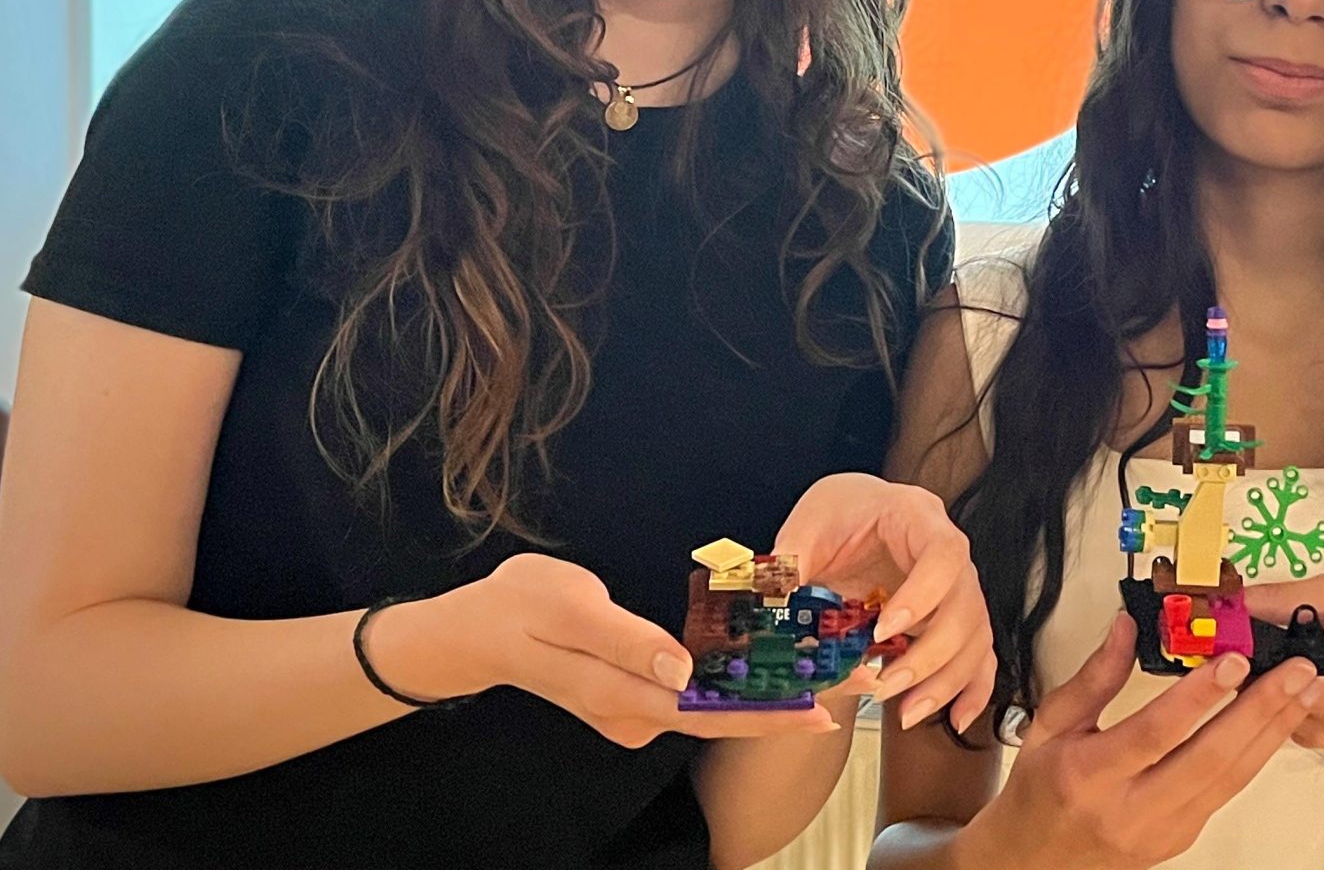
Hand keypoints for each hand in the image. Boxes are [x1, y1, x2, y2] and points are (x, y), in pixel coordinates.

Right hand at [372, 553, 834, 745]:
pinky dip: (734, 679)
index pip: (711, 713)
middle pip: (723, 716)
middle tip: (853, 680)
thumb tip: (683, 670)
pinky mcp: (631, 695)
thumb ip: (628, 641)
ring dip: (768, 690)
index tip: (825, 707)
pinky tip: (772, 659)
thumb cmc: (519, 607)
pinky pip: (693, 693)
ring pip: (711, 705)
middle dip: (789, 703)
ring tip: (828, 665)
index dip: (772, 712)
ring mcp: (632, 710)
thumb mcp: (571, 609)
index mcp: (623, 697)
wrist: (471, 631)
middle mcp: (634, 716)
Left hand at [772, 471, 994, 733]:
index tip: (883, 631)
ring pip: (976, 637)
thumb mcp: (809, 526)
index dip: (921, 595)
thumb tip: (771, 601)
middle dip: (932, 653)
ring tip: (907, 712)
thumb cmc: (839, 513)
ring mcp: (958, 588)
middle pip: (966, 605)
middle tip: (888, 685)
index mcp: (918, 516)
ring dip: (947, 680)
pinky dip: (973, 690)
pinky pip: (980, 655)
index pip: (942, 554)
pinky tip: (956, 720)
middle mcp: (950, 553)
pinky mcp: (955, 618)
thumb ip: (791, 562)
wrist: (857, 513)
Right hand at [964, 612, 1323, 869]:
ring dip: (1273, 731)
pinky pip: (1227, 792)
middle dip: (1261, 710)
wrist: (1035, 862)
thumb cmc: (1040, 789)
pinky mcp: (1183, 839)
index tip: (1233, 661)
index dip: (1197, 698)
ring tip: (1303, 690)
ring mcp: (1163, 830)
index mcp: (1089, 774)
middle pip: (1209, 759)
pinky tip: (1277, 722)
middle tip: (1298, 671)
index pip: (1154, 733)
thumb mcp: (1050, 725)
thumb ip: (1093, 677)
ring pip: (1230, 779)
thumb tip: (1128, 627)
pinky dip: (1257, 753)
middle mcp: (1131, 809)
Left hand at [1243, 575, 1323, 752]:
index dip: (1249, 638)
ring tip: (1260, 658)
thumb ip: (1293, 598)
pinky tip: (1288, 684)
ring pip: (1272, 704)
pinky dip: (1278, 702)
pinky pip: (1283, 720)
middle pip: (1272, 680)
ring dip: (1259, 683)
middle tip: (1230, 641)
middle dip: (1246, 661)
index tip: (1225, 626)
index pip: (1286, 646)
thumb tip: (1239, 600)